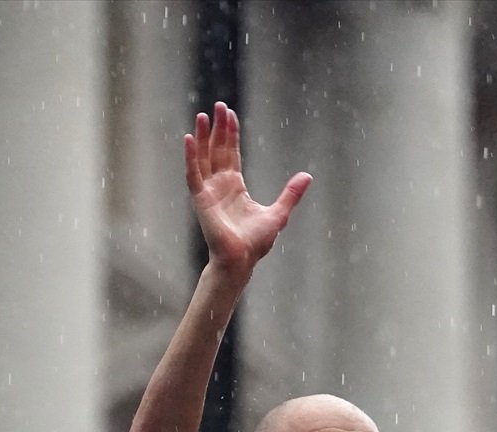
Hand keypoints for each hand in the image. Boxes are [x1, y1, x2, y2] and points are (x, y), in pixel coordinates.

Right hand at [186, 102, 310, 273]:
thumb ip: (291, 194)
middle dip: (217, 128)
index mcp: (235, 187)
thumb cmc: (256, 243)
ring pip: (203, 157)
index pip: (231, 154)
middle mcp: (220, 186)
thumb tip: (307, 176)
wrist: (242, 260)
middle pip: (217, 150)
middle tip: (218, 105)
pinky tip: (189, 138)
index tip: (230, 114)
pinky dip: (190, 156)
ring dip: (201, 136)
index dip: (230, 134)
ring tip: (201, 115)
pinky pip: (193, 174)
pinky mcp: (201, 199)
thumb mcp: (279, 213)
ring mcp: (208, 191)